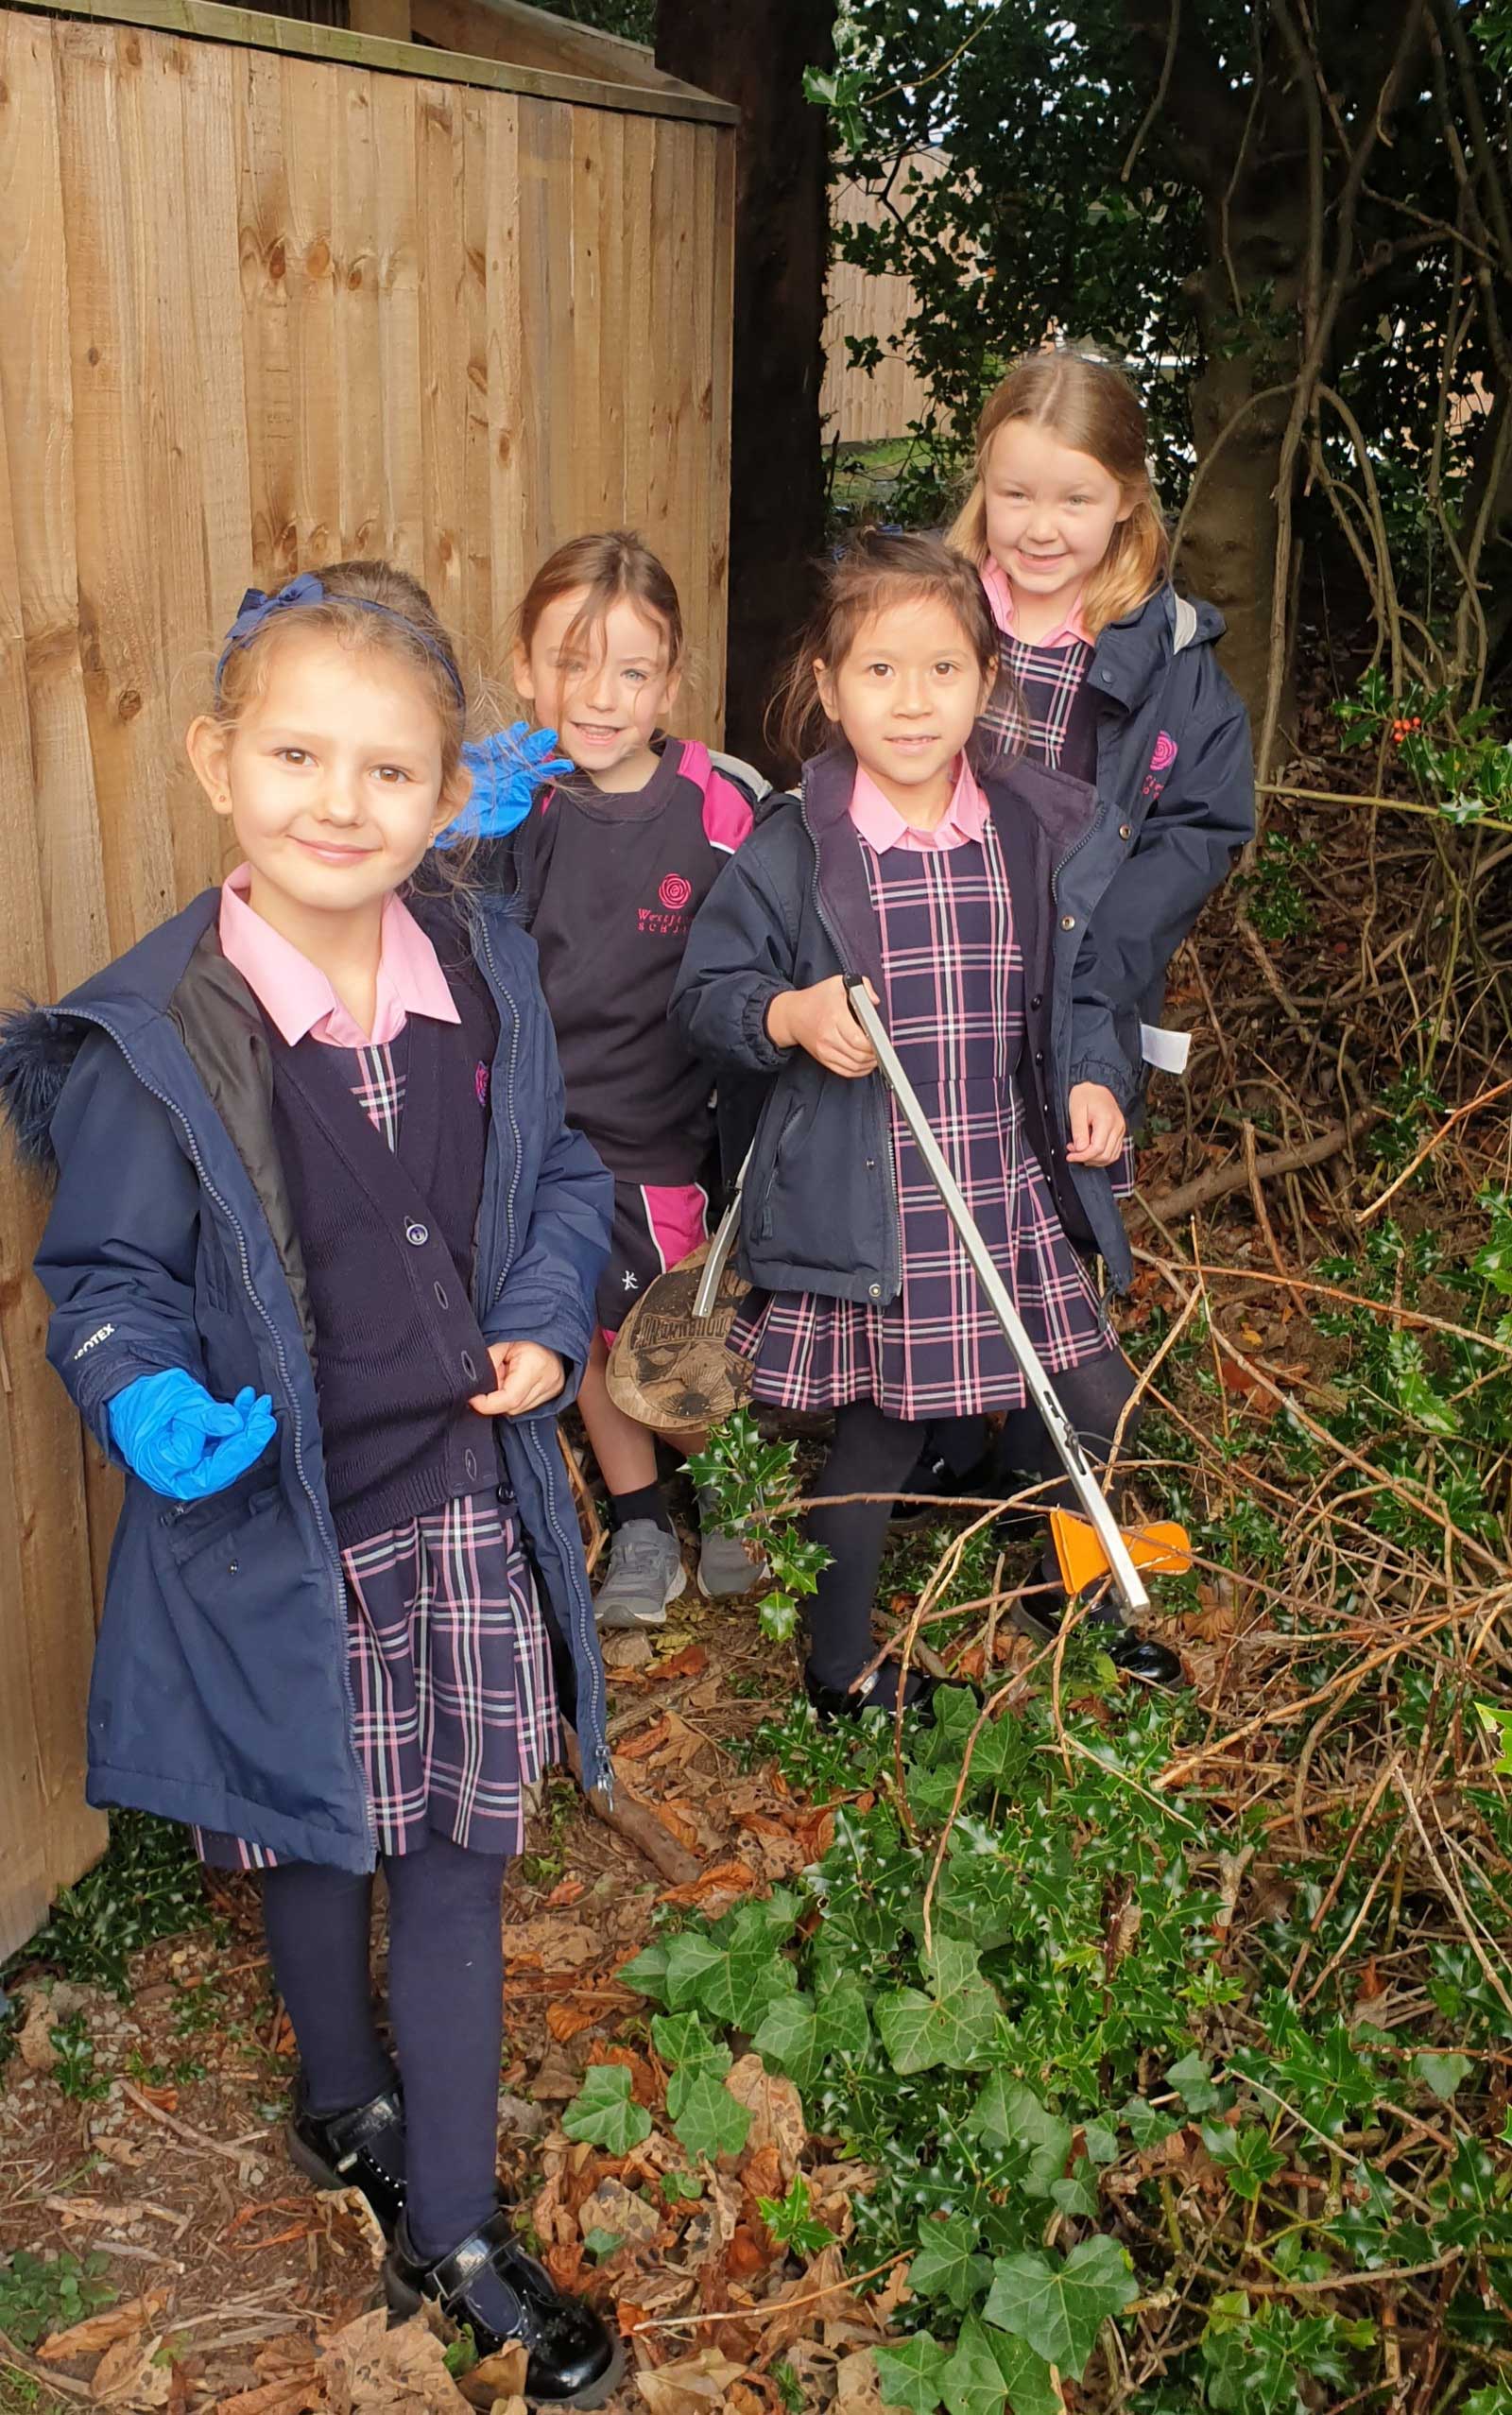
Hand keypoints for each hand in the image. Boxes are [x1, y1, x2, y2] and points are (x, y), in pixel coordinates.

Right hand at [107, 1370, 276, 1500]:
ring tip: (259, 1402)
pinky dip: (238, 1424)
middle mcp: (180, 1477)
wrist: (130, 1396)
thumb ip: (203, 1416)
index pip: (210, 1469)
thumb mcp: (175, 1401)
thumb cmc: (145, 1400)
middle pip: (224, 1467)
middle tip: (265, 1414)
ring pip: (228, 1456)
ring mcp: (192, 1469)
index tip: (252, 1422)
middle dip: (249, 1439)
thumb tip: (234, 1423)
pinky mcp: (201, 1457)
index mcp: (165, 1470)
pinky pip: (224, 1446)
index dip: (234, 1446)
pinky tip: (248, 1403)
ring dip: (247, 1429)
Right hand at [439, 723, 572, 845]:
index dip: (546, 771)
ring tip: (544, 735)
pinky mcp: (477, 759)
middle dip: (539, 751)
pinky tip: (518, 729)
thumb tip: (526, 797)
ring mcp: (491, 768)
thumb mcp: (495, 821)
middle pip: (525, 762)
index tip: (564, 765)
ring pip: (513, 752)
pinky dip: (506, 739)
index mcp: (510, 794)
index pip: (531, 780)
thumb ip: (512, 809)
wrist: (443, 816)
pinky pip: (493, 747)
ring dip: (528, 744)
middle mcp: (502, 779)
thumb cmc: (467, 823)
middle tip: (553, 738)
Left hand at [470, 1340, 564, 1417]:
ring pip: (518, 1410)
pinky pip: (527, 1406)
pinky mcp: (553, 1394)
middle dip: (496, 1399)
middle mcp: (547, 1382)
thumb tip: (474, 1380)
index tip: (473, 1399)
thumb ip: (488, 1361)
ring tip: (507, 1377)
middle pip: (512, 1407)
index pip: (509, 1399)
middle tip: (495, 1377)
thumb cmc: (528, 1335)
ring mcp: (552, 1390)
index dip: (487, 1404)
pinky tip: (516, 1383)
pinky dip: (516, 1398)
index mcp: (535, 1366)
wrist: (551, 1332)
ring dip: (506, 1399)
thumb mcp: (503, 1343)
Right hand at [767, 976, 879, 1076]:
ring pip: (854, 1067)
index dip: (874, 1044)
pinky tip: (865, 1064)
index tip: (882, 1041)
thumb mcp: (838, 983)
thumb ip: (862, 986)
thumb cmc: (816, 998)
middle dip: (875, 1055)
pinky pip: (845, 1072)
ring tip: (875, 1056)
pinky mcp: (823, 1059)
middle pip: (858, 1055)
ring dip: (869, 1064)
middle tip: (882, 1049)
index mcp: (835, 1017)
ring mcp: (825, 1051)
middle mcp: (828, 1037)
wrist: (791, 1015)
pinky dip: (859, 1071)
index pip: (859, 1040)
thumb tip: (874, 1001)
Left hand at [1066, 1082, 1126, 1167]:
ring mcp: (1121, 1129)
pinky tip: (1090, 1151)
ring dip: (1095, 1160)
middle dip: (1087, 1158)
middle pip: (1105, 1155)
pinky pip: (1114, 1152)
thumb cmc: (1085, 1095)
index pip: (1097, 1149)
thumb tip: (1080, 1149)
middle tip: (1073, 1152)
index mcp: (1106, 1120)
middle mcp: (1117, 1126)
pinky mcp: (1120, 1132)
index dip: (1082, 1156)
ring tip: (1080, 1152)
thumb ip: (1078, 1130)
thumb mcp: (1076, 1110)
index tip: (1070, 1156)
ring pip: (1111, 1156)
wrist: (1095, 1087)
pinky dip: (1102, 1156)